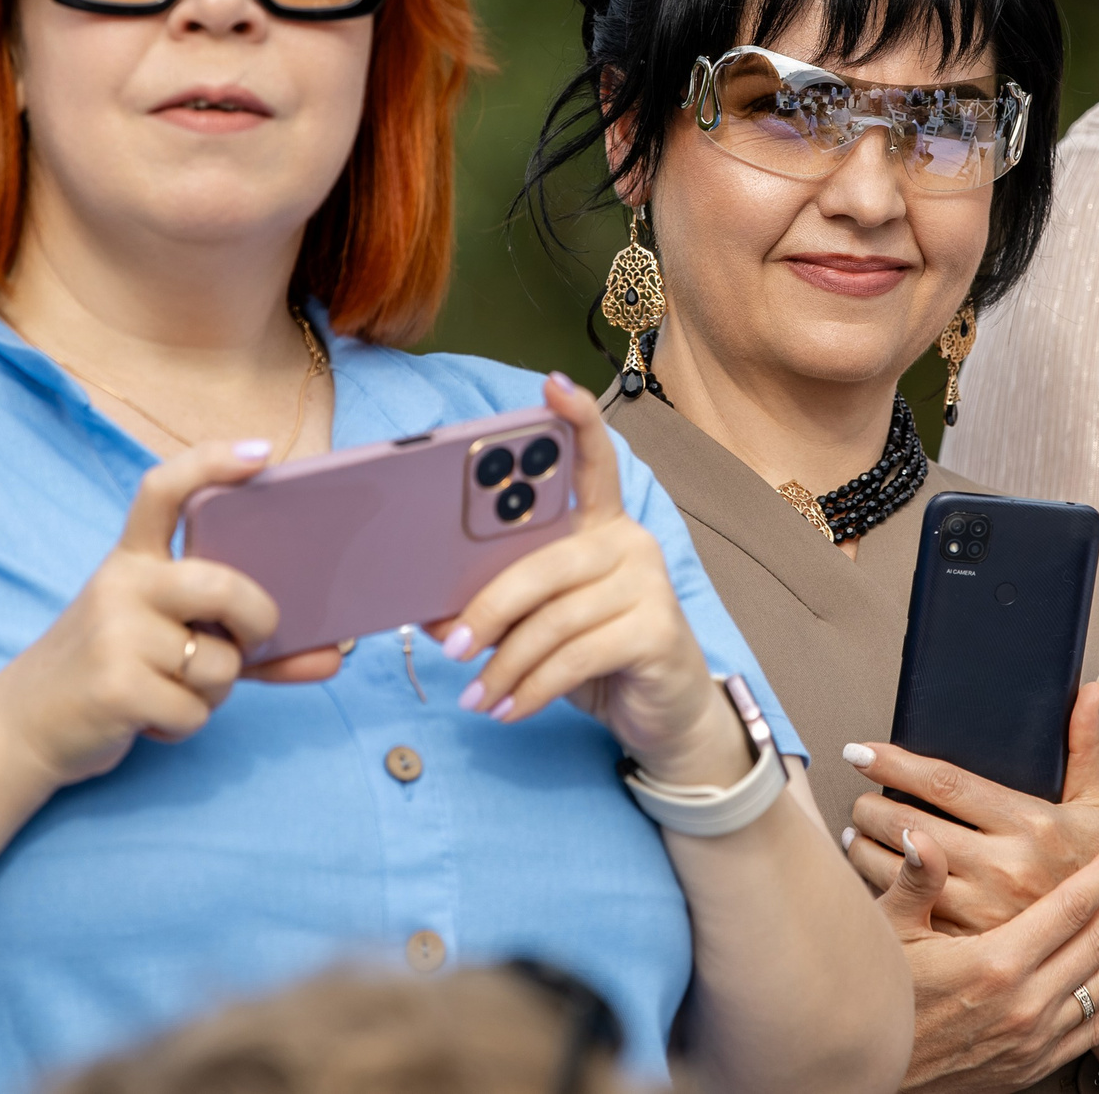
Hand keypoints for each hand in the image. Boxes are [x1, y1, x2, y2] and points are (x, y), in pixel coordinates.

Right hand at [0, 440, 342, 790]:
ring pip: (218, 664)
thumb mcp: (166, 640)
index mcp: (132, 558)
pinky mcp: (113, 688)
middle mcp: (120, 585)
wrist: (24, 727)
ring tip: (175, 690)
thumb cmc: (115, 669)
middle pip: (220, 585)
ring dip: (215, 692)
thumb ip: (243, 640)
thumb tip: (334, 657)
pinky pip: (195, 711)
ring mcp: (113, 635)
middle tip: (256, 637)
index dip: (212, 463)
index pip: (163, 490)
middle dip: (258, 619)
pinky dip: (187, 726)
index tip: (262, 454)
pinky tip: (153, 720)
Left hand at [438, 375, 746, 786]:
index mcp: (599, 524)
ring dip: (506, 664)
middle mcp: (630, 541)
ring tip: (475, 696)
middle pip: (545, 560)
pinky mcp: (658, 630)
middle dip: (489, 605)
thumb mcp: (539, 626)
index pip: (593, 460)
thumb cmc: (594, 656)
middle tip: (451, 645)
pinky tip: (508, 709)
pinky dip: (533, 688)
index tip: (551, 385)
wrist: (663, 712)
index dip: (575, 420)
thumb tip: (435, 615)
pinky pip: (577, 656)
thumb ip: (496, 607)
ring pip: (556, 618)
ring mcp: (649, 584)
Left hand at [842, 675, 1098, 934]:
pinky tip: (872, 874)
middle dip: (871, 808)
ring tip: (856, 833)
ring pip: (901, 871)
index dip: (895, 764)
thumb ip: (1088, 743)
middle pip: (912, 826)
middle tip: (858, 797)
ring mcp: (985, 911)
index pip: (944, 782)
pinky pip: (910, 911)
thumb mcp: (1098, 804)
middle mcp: (1005, 867)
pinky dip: (881, 890)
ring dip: (866, 848)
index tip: (859, 752)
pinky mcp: (970, 945)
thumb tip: (1093, 686)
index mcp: (1031, 824)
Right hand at [877, 820, 1098, 1091]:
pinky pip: (1096, 1027)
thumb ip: (915, 882)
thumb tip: (918, 832)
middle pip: (1096, 942)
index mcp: (995, 963)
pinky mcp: (1035, 1063)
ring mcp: (1034, 1037)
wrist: (878, 1074)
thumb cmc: (882, 996)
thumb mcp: (889, 936)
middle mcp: (1025, 1002)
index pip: (1068, 909)